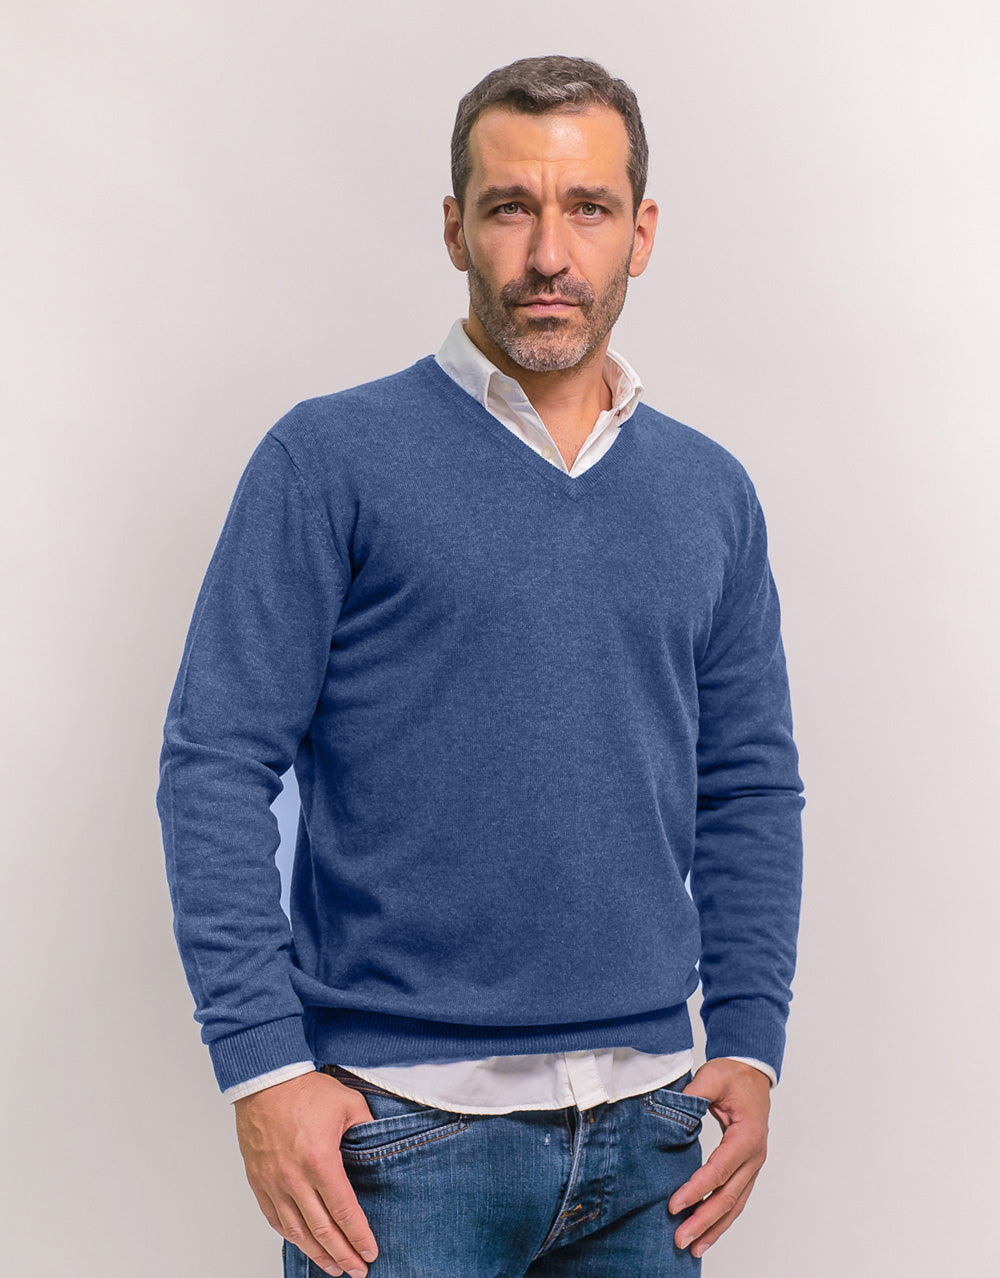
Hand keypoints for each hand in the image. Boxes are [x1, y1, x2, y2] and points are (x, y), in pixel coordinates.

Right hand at [234, 1070, 379, 1276]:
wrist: (266, 1080)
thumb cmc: (305, 1090)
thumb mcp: (349, 1104)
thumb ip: (368, 1130)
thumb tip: (378, 1148)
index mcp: (320, 1161)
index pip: (344, 1211)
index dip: (359, 1236)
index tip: (370, 1251)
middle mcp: (295, 1178)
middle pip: (322, 1230)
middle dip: (343, 1255)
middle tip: (358, 1270)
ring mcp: (274, 1183)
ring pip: (297, 1231)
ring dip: (317, 1254)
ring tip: (334, 1268)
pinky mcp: (259, 1181)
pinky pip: (275, 1219)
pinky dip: (291, 1237)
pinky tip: (304, 1245)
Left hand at [668, 1058, 770, 1258]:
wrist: (752, 1073)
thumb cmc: (733, 1076)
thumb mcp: (712, 1077)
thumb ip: (693, 1094)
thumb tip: (670, 1110)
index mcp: (747, 1137)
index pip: (719, 1171)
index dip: (696, 1190)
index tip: (674, 1205)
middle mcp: (754, 1157)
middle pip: (728, 1197)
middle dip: (703, 1220)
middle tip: (680, 1238)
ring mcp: (753, 1166)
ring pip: (735, 1205)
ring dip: (714, 1227)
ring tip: (693, 1247)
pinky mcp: (747, 1169)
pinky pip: (736, 1199)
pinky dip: (722, 1219)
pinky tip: (707, 1232)